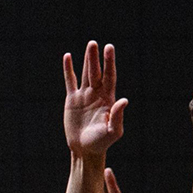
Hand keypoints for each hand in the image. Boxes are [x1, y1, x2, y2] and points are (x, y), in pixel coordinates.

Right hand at [62, 41, 125, 156]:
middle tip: (95, 43)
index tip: (109, 48)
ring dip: (87, 59)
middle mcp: (97, 94)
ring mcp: (84, 95)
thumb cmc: (102, 142)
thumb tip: (124, 100)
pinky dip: (69, 69)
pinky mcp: (72, 100)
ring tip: (90, 44)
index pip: (109, 76)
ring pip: (85, 73)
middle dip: (96, 58)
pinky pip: (70, 81)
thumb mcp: (113, 131)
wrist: (85, 149)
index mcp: (108, 99)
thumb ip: (118, 116)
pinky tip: (68, 57)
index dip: (109, 62)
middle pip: (96, 72)